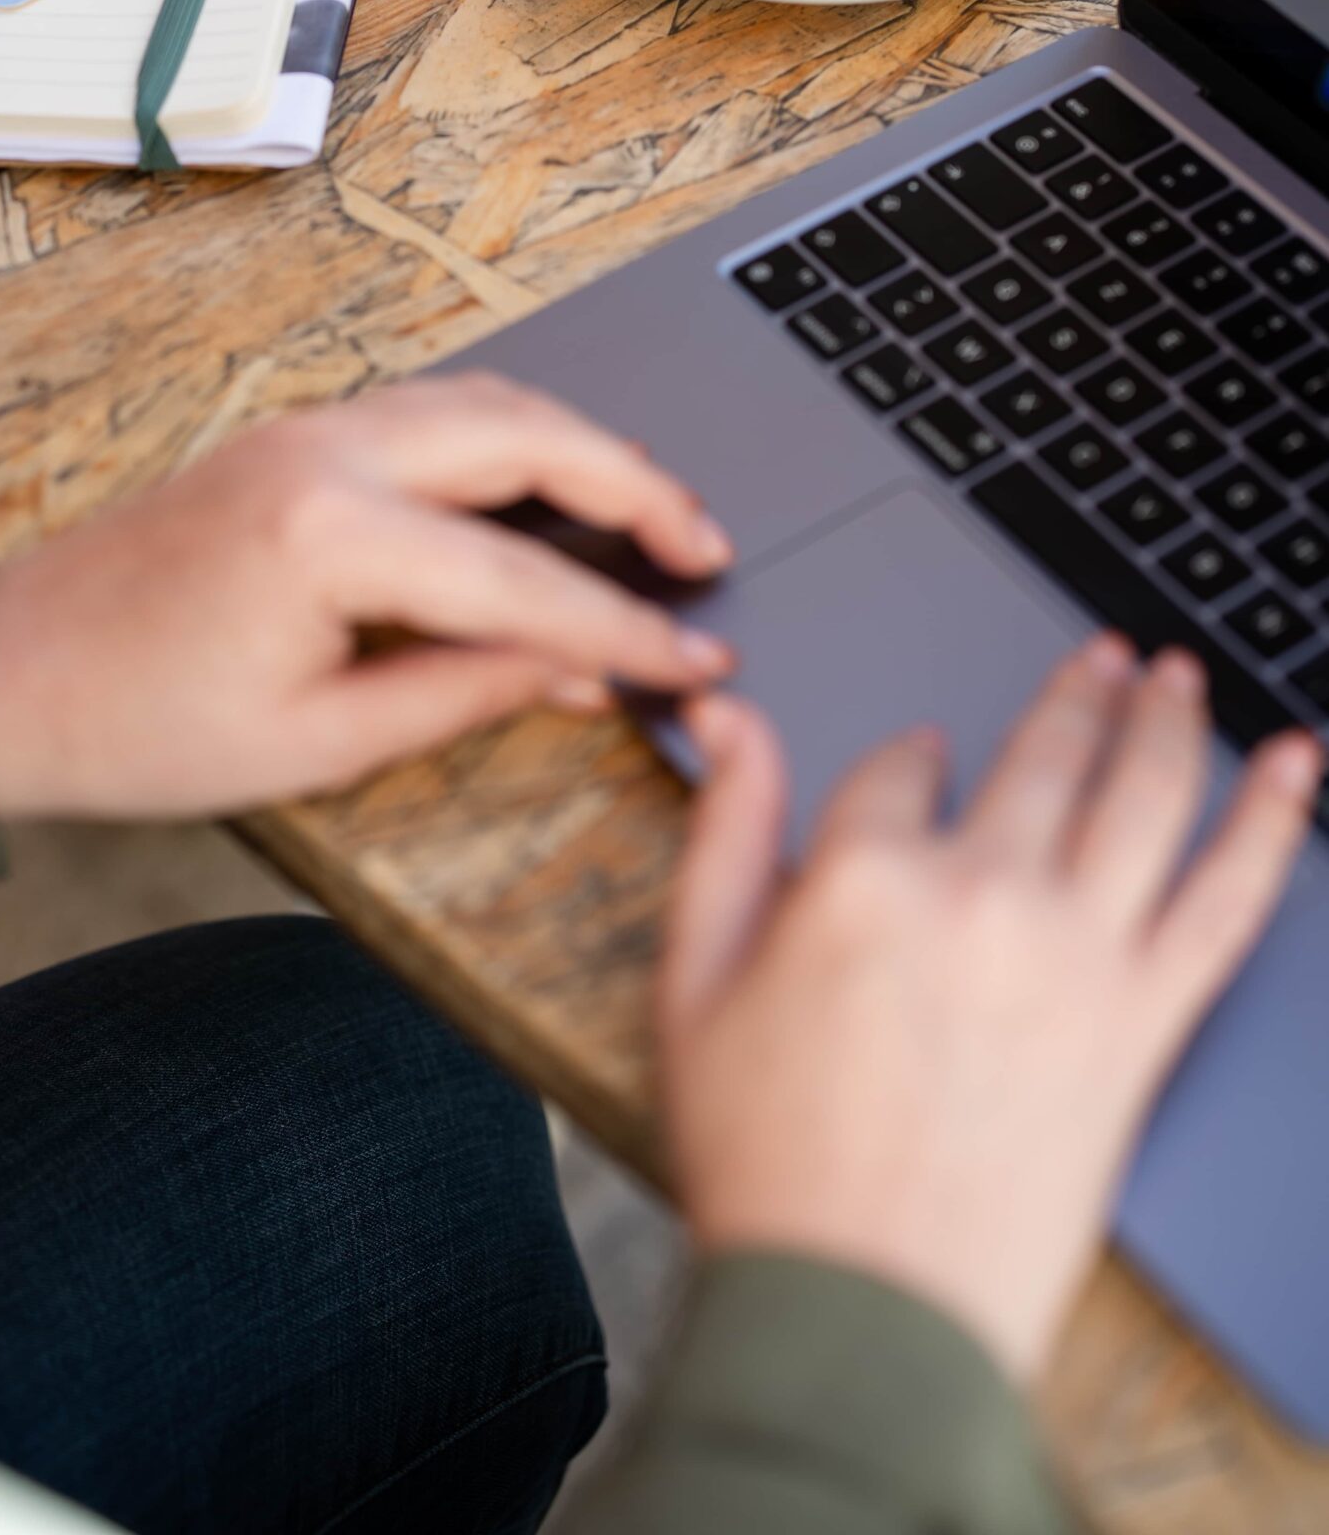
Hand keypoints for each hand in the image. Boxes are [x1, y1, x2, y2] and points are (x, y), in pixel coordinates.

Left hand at [0, 372, 734, 820]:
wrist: (4, 679)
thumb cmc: (139, 728)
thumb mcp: (318, 745)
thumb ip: (466, 694)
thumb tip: (587, 672)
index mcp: (331, 537)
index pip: (527, 582)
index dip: (630, 629)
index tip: (701, 661)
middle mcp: (327, 453)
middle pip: (530, 434)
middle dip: (637, 487)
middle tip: (706, 552)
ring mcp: (308, 429)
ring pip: (487, 401)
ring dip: (582, 446)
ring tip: (653, 516)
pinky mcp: (294, 437)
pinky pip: (437, 409)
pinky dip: (517, 436)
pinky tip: (553, 487)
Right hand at [660, 636, 1321, 1379]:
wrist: (866, 1307)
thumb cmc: (771, 1160)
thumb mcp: (694, 981)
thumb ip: (725, 834)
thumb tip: (736, 722)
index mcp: (864, 877)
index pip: (900, 767)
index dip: (909, 758)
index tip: (918, 761)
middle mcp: (983, 895)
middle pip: (1042, 756)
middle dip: (1074, 695)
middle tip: (1102, 656)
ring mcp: (1077, 955)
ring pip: (1143, 794)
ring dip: (1167, 718)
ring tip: (1177, 673)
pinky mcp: (1145, 1023)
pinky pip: (1229, 897)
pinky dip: (1272, 820)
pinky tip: (1294, 765)